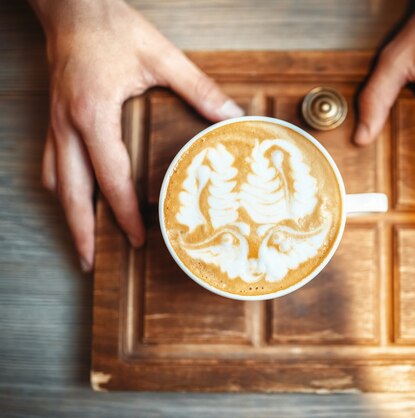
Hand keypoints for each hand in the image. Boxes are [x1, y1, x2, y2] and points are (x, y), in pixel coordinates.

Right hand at [30, 0, 243, 271]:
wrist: (72, 7)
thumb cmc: (112, 28)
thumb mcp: (161, 56)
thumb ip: (198, 88)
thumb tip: (231, 115)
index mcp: (94, 114)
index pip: (110, 178)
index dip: (123, 213)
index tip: (138, 238)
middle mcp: (68, 125)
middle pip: (70, 193)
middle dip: (79, 232)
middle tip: (89, 262)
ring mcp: (56, 123)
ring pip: (55, 182)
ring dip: (67, 214)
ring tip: (81, 241)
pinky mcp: (55, 118)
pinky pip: (51, 163)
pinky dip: (62, 188)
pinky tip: (73, 198)